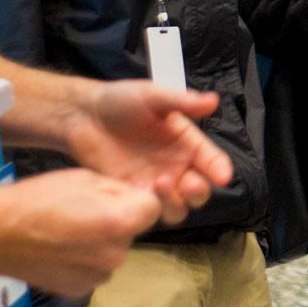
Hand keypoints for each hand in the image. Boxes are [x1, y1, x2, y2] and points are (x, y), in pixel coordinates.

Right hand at [0, 169, 161, 297]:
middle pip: (131, 232)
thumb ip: (117, 191)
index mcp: (120, 223)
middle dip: (116, 220)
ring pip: (112, 251)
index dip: (137, 199)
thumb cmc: (38, 199)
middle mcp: (117, 254)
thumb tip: (135, 199)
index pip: (154, 209)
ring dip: (100, 242)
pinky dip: (84, 260)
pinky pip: (94, 269)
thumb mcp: (84, 178)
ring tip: (67, 232)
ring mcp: (99, 276)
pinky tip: (59, 250)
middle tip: (82, 212)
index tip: (115, 196)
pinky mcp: (81, 291)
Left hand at [65, 80, 231, 223]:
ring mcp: (155, 184)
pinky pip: (147, 211)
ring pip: (177, 208)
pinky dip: (149, 209)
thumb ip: (183, 101)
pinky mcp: (132, 195)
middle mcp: (176, 167)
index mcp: (187, 143)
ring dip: (175, 203)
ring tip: (160, 185)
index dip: (220, 169)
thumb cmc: (121, 100)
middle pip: (199, 191)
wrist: (84, 115)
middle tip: (190, 185)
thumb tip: (212, 101)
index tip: (223, 176)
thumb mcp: (154, 96)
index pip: (212, 161)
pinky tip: (140, 193)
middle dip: (199, 192)